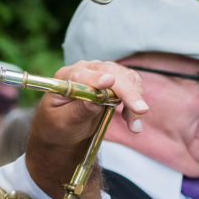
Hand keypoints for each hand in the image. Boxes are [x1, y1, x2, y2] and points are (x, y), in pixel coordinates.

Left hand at [24, 62, 146, 198]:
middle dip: (127, 92)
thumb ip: (77, 111)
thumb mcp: (62, 122)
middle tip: (140, 111)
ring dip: (135, 100)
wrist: (65, 129)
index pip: (82, 74)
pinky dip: (136, 102)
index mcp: (66, 77)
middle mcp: (85, 70)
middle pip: (111, 73)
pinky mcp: (115, 82)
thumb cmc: (58, 125)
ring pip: (126, 78)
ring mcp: (102, 73)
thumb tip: (93, 102)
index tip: (108, 82)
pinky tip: (132, 120)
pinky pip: (132, 85)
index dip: (96, 78)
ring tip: (135, 126)